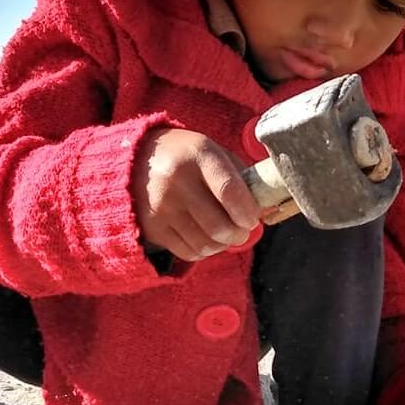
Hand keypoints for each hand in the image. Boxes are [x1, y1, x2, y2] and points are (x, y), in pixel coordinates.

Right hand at [131, 127, 260, 261]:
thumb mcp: (213, 152)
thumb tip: (268, 208)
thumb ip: (241, 177)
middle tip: (242, 230)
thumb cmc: (187, 157)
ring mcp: (161, 207)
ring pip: (206, 244)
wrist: (136, 160)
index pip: (229, 191)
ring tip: (224, 234)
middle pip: (219, 226)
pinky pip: (188, 252)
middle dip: (239, 234)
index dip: (247, 212)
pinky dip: (204, 251)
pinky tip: (205, 237)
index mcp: (198, 155)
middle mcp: (176, 181)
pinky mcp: (152, 227)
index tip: (252, 218)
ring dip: (223, 245)